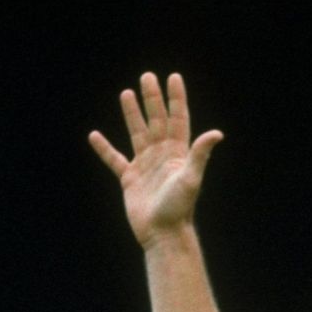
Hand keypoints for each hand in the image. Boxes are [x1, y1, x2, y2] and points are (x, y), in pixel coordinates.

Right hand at [88, 72, 222, 246]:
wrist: (163, 235)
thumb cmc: (179, 209)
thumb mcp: (191, 179)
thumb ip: (200, 154)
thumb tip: (216, 134)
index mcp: (178, 153)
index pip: (178, 119)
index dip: (175, 98)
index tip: (173, 77)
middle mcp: (162, 155)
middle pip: (156, 120)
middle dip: (152, 99)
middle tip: (147, 76)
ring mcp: (145, 166)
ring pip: (137, 133)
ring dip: (132, 114)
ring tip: (126, 93)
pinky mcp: (130, 179)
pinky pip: (114, 160)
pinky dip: (104, 148)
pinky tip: (94, 135)